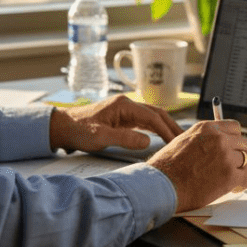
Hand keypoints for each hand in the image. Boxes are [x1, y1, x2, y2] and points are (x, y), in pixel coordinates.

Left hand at [49, 95, 182, 152]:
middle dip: (171, 126)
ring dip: (164, 127)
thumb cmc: (78, 130)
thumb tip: (148, 141)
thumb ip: (125, 139)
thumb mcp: (100, 138)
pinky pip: (143, 122)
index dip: (166, 129)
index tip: (177, 142)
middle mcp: (126, 105)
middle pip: (156, 113)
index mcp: (123, 106)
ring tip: (177, 140)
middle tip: (184, 140)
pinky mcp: (121, 118)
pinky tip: (161, 137)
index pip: (152, 116)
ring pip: (151, 117)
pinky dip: (155, 128)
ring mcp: (124, 111)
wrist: (61, 127)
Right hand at [148, 120, 246, 212]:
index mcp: (207, 128)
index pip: (235, 127)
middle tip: (233, 165)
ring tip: (232, 177)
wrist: (162, 186)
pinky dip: (242, 184)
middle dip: (240, 154)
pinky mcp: (230, 176)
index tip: (233, 148)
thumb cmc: (168, 168)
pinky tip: (234, 187)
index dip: (235, 139)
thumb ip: (203, 139)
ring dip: (242, 169)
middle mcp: (219, 139)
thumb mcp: (183, 141)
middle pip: (244, 143)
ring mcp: (226, 157)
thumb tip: (216, 143)